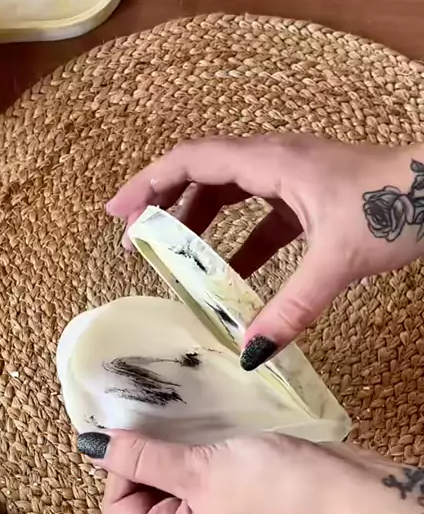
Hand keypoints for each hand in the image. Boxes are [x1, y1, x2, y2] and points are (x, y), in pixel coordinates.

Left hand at [78, 429, 423, 513]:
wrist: (349, 498)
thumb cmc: (273, 489)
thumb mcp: (198, 469)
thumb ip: (143, 458)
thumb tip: (94, 448)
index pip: (119, 508)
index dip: (121, 468)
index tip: (137, 428)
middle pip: (146, 500)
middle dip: (148, 460)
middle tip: (159, 419)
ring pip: (177, 488)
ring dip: (175, 455)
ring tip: (181, 422)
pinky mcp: (243, 513)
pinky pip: (205, 486)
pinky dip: (200, 459)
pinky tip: (208, 433)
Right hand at [107, 134, 423, 368]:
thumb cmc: (396, 207)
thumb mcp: (337, 262)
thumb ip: (291, 310)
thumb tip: (250, 353)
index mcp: (272, 162)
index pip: (192, 161)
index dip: (148, 184)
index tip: (117, 214)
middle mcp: (276, 161)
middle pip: (202, 173)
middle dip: (165, 205)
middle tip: (136, 242)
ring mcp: (294, 177)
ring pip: (230, 192)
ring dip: (200, 223)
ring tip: (175, 261)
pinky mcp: (310, 197)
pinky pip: (261, 216)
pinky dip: (241, 242)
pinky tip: (234, 276)